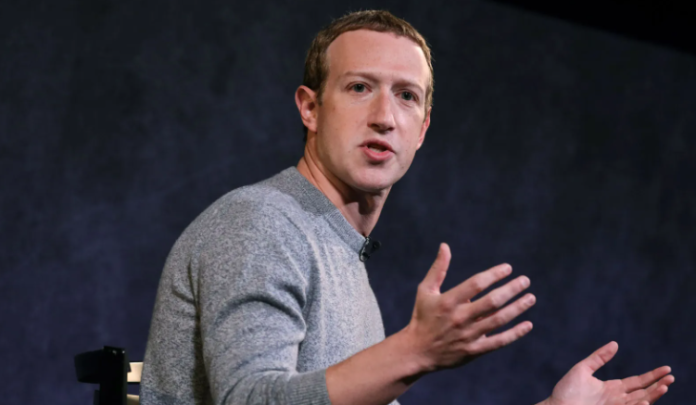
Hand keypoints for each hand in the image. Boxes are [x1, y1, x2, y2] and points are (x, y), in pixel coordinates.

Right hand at [404, 243, 535, 371]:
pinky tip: (528, 324)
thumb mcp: (425, 291)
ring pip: (498, 320)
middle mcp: (460, 318)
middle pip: (492, 301)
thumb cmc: (422, 317)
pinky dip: (515, 334)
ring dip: (517, 308)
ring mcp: (468, 335)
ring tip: (530, 298)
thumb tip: (445, 246)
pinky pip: (498, 342)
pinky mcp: (474, 350)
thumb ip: (438, 269)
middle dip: (511, 289)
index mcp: (448, 301)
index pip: (476, 284)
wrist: (417, 351)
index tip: (508, 268)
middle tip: (525, 280)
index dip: (494, 274)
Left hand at [545, 342, 673, 404]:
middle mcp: (617, 399)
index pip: (638, 381)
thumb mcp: (583, 369)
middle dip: (658, 385)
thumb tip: (615, 344)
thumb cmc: (565, 391)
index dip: (652, 376)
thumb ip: (599, 358)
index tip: (666, 369)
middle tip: (671, 377)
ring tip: (664, 386)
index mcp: (612, 388)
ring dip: (653, 395)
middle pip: (644, 392)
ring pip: (640, 402)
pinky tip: (646, 401)